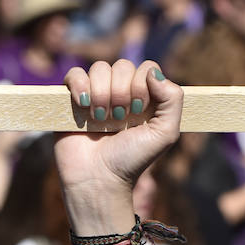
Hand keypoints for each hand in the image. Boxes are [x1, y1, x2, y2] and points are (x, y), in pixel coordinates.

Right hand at [55, 61, 182, 207]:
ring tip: (101, 119)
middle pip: (123, 65)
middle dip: (122, 92)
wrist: (98, 179)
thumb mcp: (165, 133)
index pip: (147, 68)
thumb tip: (153, 72)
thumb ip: (173, 100)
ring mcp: (96, 94)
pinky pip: (75, 74)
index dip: (142, 84)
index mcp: (144, 98)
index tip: (139, 111)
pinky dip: (79, 85)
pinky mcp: (72, 99)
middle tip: (119, 119)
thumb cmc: (132, 160)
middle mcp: (121, 93)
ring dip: (102, 93)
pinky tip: (84, 106)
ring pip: (99, 68)